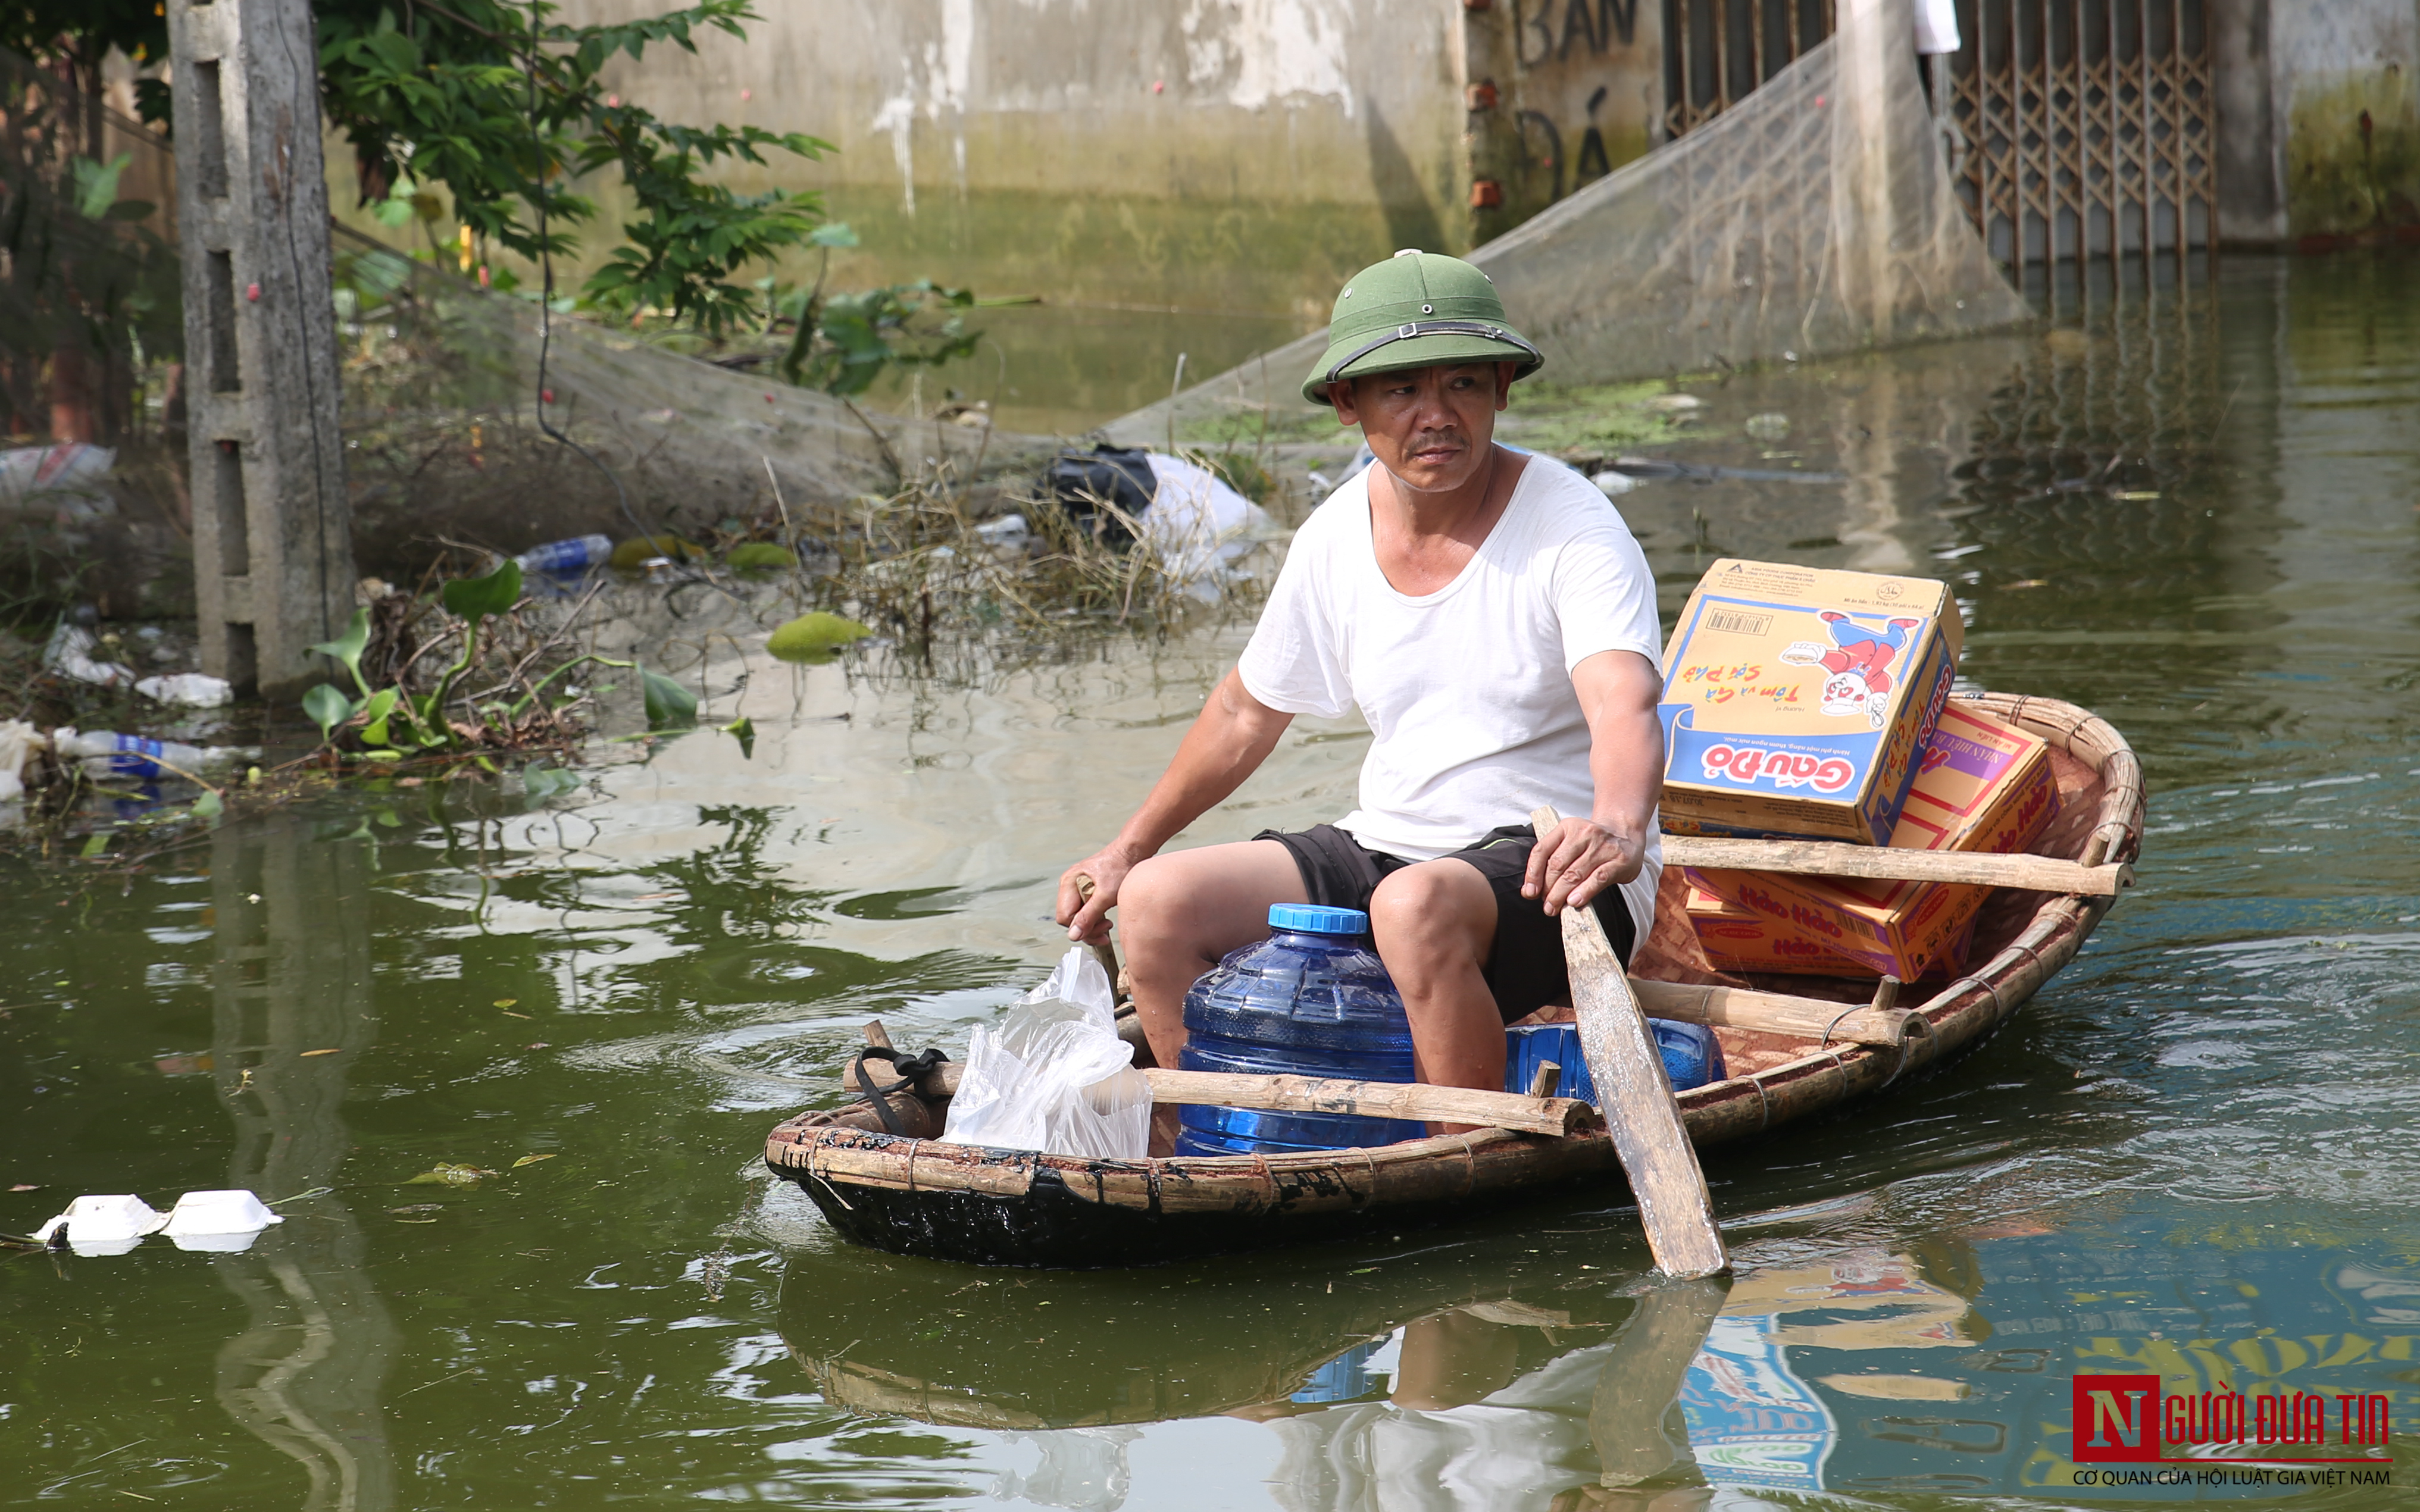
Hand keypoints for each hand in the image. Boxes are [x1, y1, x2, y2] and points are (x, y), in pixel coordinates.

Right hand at [1056, 844, 1141, 943]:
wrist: (1132, 852)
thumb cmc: (1120, 867)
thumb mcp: (1105, 896)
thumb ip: (1089, 916)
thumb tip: (1074, 935)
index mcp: (1069, 883)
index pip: (1065, 917)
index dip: (1081, 927)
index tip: (1100, 929)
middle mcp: (1069, 885)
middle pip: (1070, 918)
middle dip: (1088, 928)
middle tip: (1106, 927)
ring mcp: (1077, 887)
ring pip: (1077, 916)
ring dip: (1092, 924)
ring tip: (1108, 923)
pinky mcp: (1086, 890)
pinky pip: (1084, 910)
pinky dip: (1095, 918)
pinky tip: (1106, 917)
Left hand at [1522, 818, 1639, 915]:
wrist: (1625, 833)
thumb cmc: (1593, 843)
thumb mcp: (1571, 842)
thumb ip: (1552, 861)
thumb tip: (1531, 890)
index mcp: (1567, 827)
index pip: (1542, 850)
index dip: (1533, 874)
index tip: (1529, 892)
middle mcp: (1584, 833)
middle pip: (1557, 865)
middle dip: (1548, 889)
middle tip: (1546, 905)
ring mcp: (1603, 846)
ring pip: (1575, 873)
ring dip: (1561, 894)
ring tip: (1555, 907)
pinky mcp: (1619, 860)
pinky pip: (1598, 878)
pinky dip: (1584, 892)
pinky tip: (1574, 902)